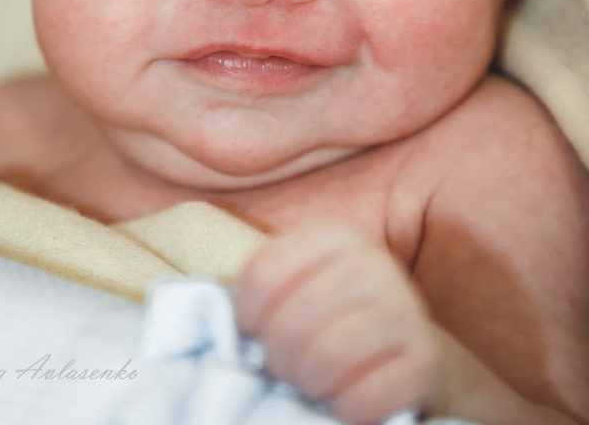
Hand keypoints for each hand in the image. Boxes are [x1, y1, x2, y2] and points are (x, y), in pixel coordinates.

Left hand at [234, 223, 439, 424]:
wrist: (410, 352)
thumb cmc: (335, 322)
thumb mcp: (301, 289)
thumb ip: (266, 291)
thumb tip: (220, 323)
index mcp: (335, 238)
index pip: (264, 274)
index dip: (247, 316)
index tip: (252, 334)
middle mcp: (374, 264)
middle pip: (293, 319)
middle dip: (279, 358)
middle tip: (284, 371)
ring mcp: (406, 308)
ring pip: (331, 353)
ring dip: (311, 382)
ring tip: (311, 387)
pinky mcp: (428, 360)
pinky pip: (372, 392)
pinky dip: (348, 408)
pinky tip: (344, 406)